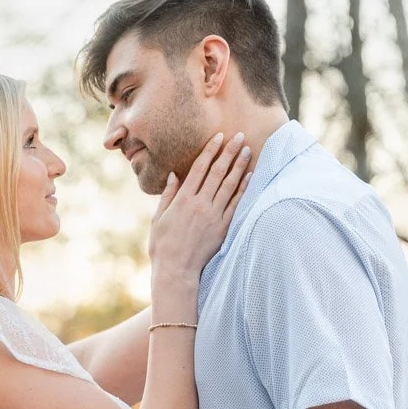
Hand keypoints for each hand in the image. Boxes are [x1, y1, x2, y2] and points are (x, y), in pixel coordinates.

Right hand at [148, 132, 251, 279]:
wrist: (176, 271)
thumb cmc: (163, 246)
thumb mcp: (158, 218)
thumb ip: (167, 195)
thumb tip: (174, 175)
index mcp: (183, 200)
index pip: (199, 168)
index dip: (210, 151)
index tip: (219, 137)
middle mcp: (200, 204)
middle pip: (218, 172)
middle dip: (229, 152)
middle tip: (239, 136)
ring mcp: (213, 216)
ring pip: (229, 185)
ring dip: (240, 166)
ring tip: (248, 151)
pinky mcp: (223, 228)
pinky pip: (236, 204)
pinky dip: (243, 189)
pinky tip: (250, 176)